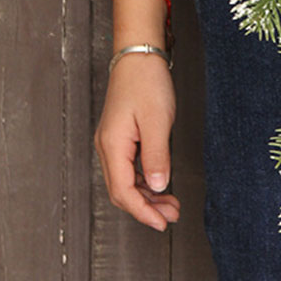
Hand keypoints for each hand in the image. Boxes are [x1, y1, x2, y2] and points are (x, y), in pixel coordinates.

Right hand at [94, 53, 181, 230]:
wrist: (139, 57)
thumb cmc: (147, 83)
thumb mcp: (157, 121)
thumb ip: (157, 156)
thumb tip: (157, 186)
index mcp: (113, 146)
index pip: (123, 191)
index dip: (142, 211)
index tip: (162, 223)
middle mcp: (108, 147)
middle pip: (122, 191)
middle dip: (146, 207)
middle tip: (172, 216)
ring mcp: (113, 143)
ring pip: (126, 181)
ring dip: (148, 195)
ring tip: (172, 205)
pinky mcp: (122, 137)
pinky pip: (130, 168)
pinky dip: (146, 180)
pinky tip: (162, 185)